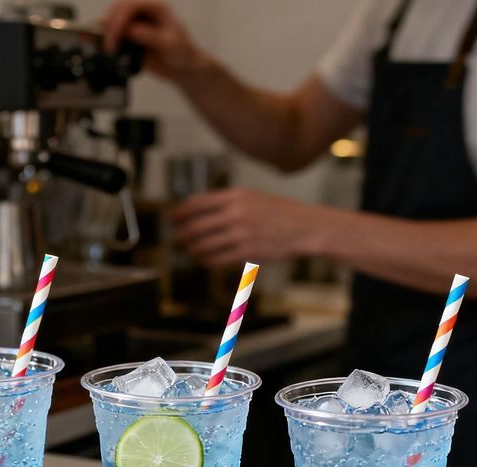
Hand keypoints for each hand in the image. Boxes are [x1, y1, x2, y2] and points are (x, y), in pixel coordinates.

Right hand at [103, 1, 204, 81]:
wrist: (184, 69)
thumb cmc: (183, 54)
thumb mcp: (170, 45)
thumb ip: (151, 36)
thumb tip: (131, 30)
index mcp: (155, 6)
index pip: (131, 6)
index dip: (120, 19)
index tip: (116, 37)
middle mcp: (144, 11)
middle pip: (118, 10)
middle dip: (110, 26)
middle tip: (110, 47)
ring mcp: (136, 23)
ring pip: (113, 20)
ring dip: (107, 33)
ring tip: (108, 50)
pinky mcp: (131, 36)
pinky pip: (115, 34)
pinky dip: (109, 40)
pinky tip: (107, 49)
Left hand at [171, 188, 322, 267]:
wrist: (305, 227)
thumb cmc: (278, 213)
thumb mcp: (252, 197)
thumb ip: (226, 203)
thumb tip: (198, 212)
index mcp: (235, 196)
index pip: (197, 202)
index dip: (180, 212)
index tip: (172, 219)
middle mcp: (236, 212)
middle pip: (196, 225)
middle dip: (181, 234)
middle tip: (175, 240)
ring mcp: (242, 233)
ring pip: (204, 244)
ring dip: (192, 249)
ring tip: (188, 251)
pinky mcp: (248, 251)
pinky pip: (218, 258)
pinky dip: (206, 260)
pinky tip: (202, 260)